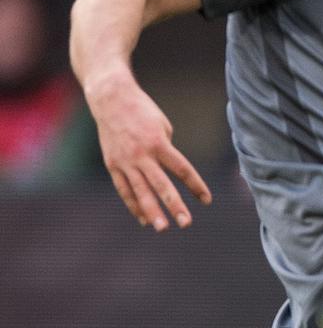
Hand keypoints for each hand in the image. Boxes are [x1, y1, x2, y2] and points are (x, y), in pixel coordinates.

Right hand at [87, 77, 209, 230]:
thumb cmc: (143, 112)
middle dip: (175, 205)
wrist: (111, 99)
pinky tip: (144, 219)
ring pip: (140, 192)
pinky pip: (124, 189)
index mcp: (159, 143)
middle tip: (186, 223)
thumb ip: (166, 152)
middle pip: (161, 185)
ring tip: (162, 228)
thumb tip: (169, 174)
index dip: (195, 185)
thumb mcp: (162, 127)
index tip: (207, 200)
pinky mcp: (112, 165)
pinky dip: (134, 205)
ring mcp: (125, 161)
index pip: (182, 169)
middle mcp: (141, 155)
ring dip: (152, 212)